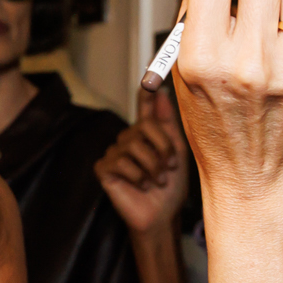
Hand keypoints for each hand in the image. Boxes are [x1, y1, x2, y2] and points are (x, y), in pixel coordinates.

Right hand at [94, 87, 191, 235]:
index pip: (145, 106)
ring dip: (153, 166)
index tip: (151, 65)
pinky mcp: (104, 169)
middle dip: (163, 149)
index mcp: (148, 134)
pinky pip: (121, 161)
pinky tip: (142, 186)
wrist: (162, 217)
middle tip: (170, 168)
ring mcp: (114, 152)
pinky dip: (138, 176)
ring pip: (134, 145)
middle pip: (145, 127)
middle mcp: (128, 138)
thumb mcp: (178, 153)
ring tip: (158, 180)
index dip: (147, 87)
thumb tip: (162, 92)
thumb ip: (169, 124)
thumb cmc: (171, 188)